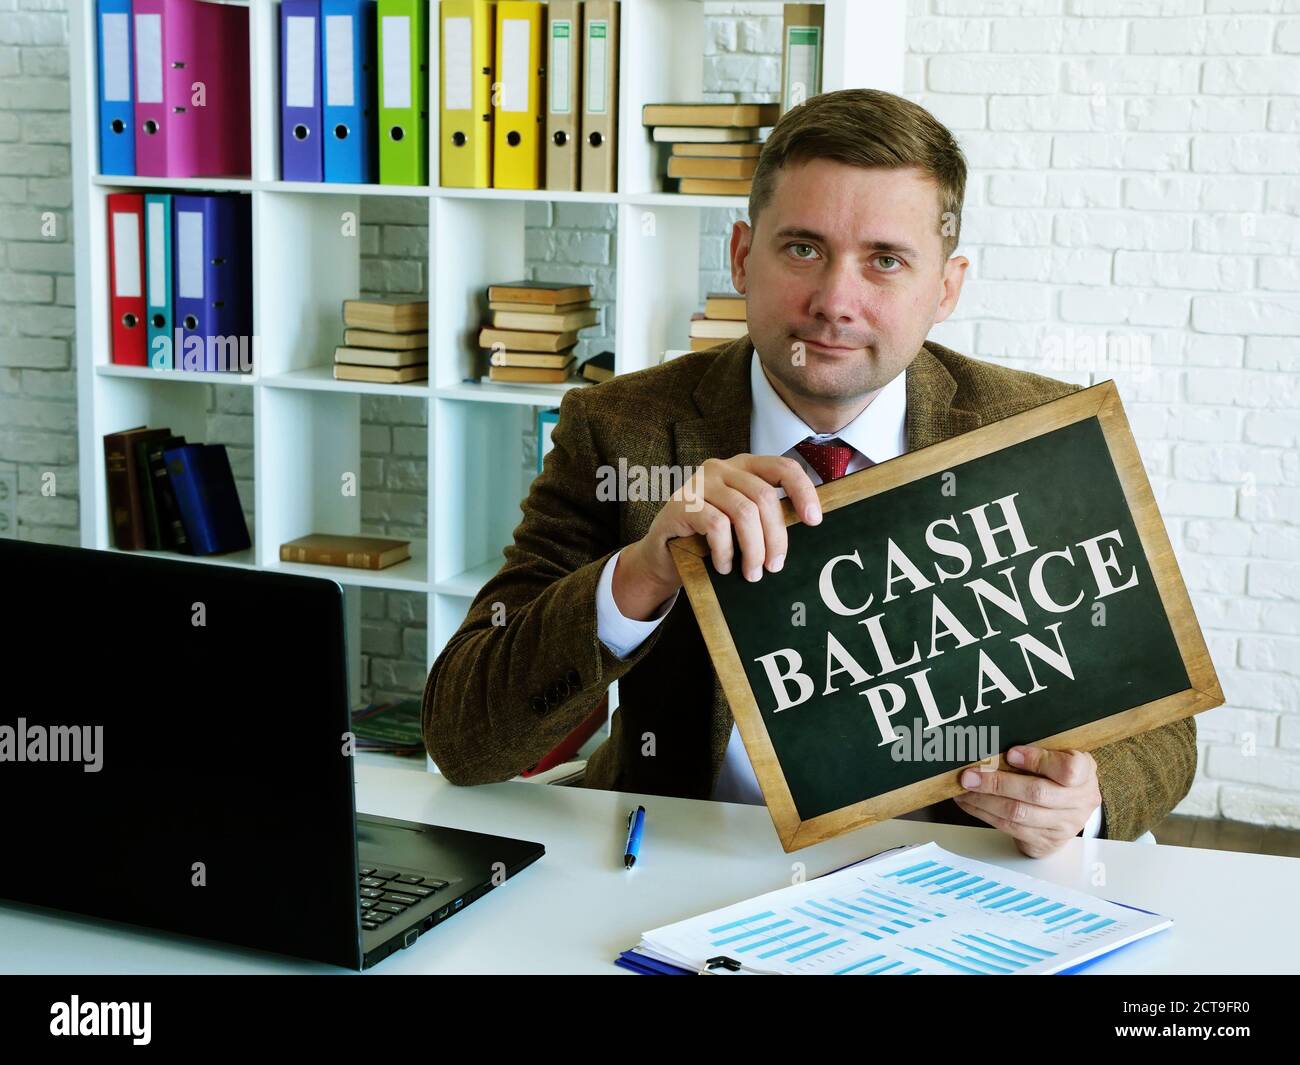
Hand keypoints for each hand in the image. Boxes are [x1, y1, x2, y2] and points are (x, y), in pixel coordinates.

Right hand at [612, 453, 822, 620]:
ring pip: (743, 513)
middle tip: (775, 567)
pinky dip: (725, 552)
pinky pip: (717, 527)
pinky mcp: (682, 503)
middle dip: (776, 537)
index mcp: (744, 467)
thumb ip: (766, 516)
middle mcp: (722, 468)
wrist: (663, 554)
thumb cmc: (709, 539)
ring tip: (752, 574)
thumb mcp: (741, 522)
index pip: (782, 467)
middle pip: (764, 497)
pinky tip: (724, 567)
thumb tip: (808, 526)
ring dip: (753, 550)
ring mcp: (700, 483)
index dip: (803, 491)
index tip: (815, 521)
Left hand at [952, 745, 1101, 858]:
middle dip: (997, 783)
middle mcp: (1078, 802)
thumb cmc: (1058, 773)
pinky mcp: (1045, 841)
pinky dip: (984, 813)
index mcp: (1084, 774)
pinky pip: (1009, 828)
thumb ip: (1038, 748)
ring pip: (1018, 814)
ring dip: (984, 800)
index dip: (1037, 760)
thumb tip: (995, 741)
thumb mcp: (1059, 754)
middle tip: (970, 775)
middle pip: (1036, 793)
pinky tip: (970, 802)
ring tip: (963, 788)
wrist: (1071, 807)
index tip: (1010, 753)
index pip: (1067, 769)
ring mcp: (1063, 826)